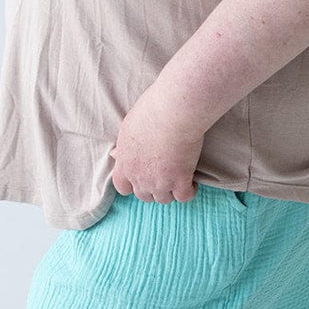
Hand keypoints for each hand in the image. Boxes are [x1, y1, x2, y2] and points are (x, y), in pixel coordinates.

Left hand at [109, 87, 204, 204]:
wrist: (173, 111)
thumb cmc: (151, 110)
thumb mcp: (128, 126)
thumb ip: (124, 146)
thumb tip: (115, 154)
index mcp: (125, 162)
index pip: (122, 186)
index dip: (132, 185)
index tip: (142, 176)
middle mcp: (140, 176)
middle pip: (144, 195)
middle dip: (153, 188)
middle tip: (164, 175)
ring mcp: (160, 181)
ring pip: (164, 198)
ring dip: (171, 190)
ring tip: (179, 178)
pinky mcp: (180, 181)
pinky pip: (184, 197)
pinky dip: (189, 190)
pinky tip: (192, 181)